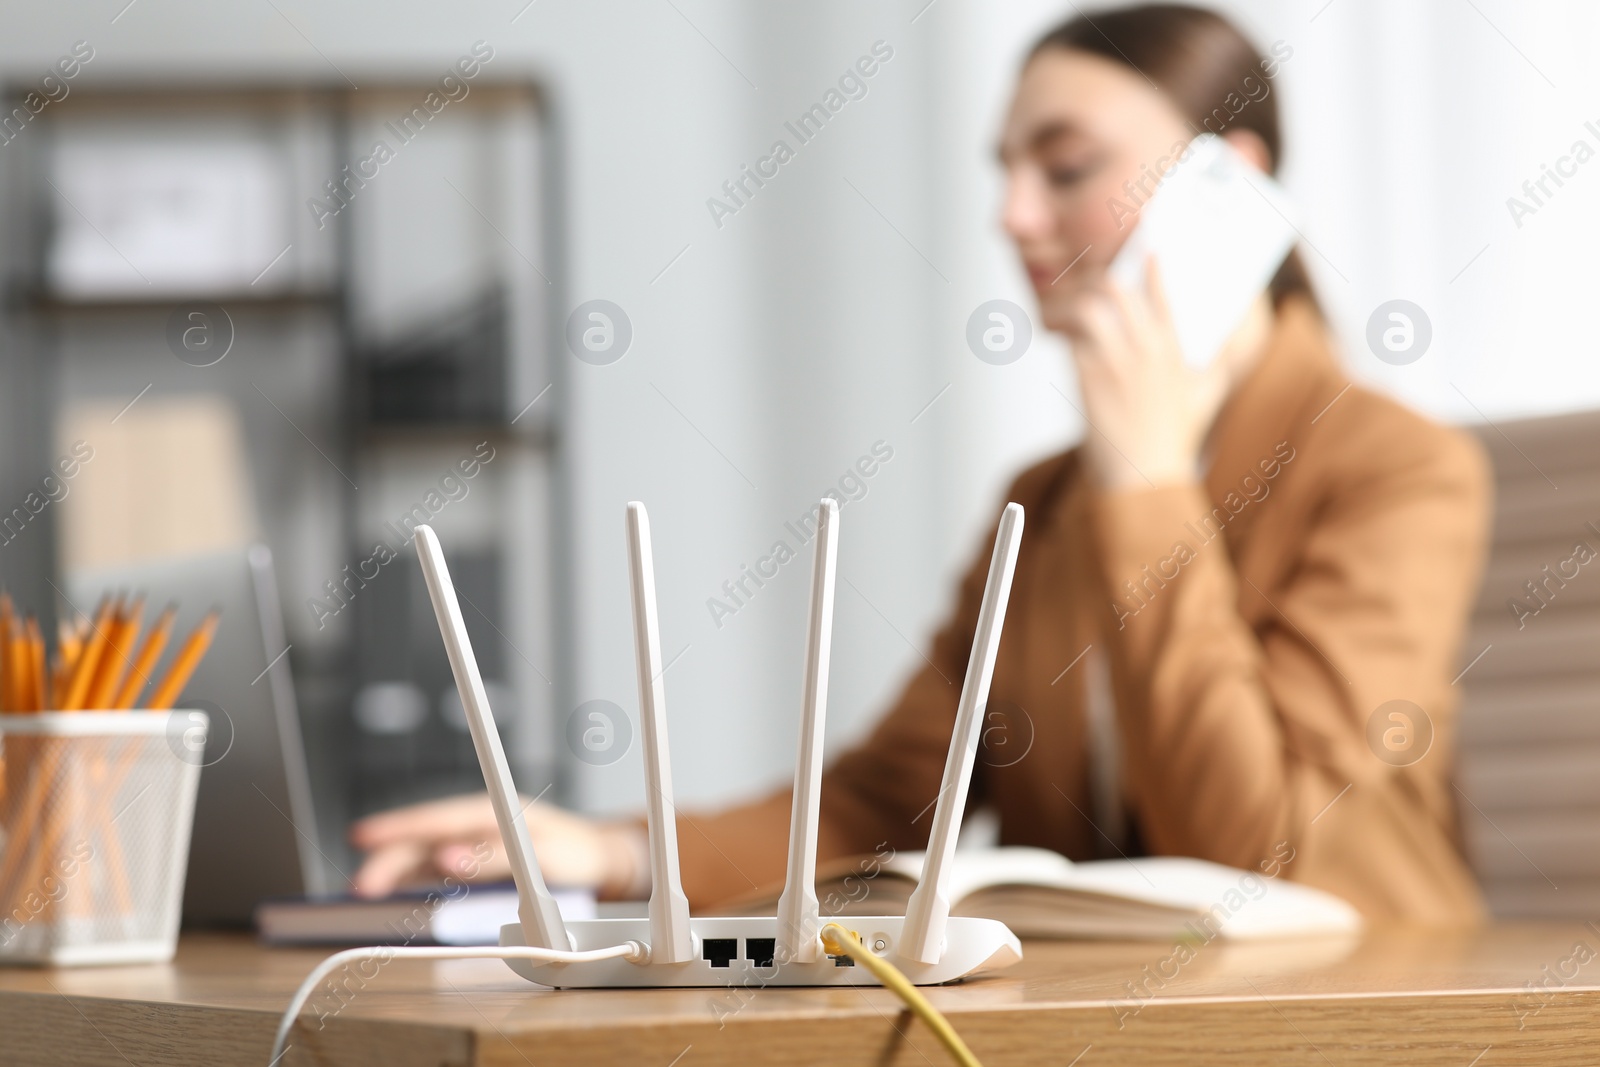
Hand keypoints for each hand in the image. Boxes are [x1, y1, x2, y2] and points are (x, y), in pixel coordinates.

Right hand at [348, 792, 644, 898]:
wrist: (601, 861)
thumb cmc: (577, 854)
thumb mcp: (542, 857)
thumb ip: (494, 857)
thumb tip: (448, 859)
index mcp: (496, 811)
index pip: (439, 817)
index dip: (399, 826)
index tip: (365, 835)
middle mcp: (480, 822)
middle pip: (423, 837)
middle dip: (387, 858)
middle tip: (359, 886)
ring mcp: (475, 840)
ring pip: (423, 851)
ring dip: (392, 869)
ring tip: (363, 890)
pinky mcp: (476, 859)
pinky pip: (434, 865)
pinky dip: (409, 876)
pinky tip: (388, 889)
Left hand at [1059, 259, 1256, 489]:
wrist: (1146, 475)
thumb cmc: (1176, 439)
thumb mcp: (1208, 396)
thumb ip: (1221, 362)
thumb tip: (1230, 337)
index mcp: (1173, 348)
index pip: (1161, 293)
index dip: (1152, 268)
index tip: (1146, 252)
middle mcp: (1145, 349)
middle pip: (1114, 290)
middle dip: (1098, 279)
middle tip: (1090, 283)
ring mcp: (1115, 363)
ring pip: (1087, 309)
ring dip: (1072, 303)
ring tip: (1067, 308)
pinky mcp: (1089, 379)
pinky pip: (1070, 341)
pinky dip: (1063, 334)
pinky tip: (1059, 336)